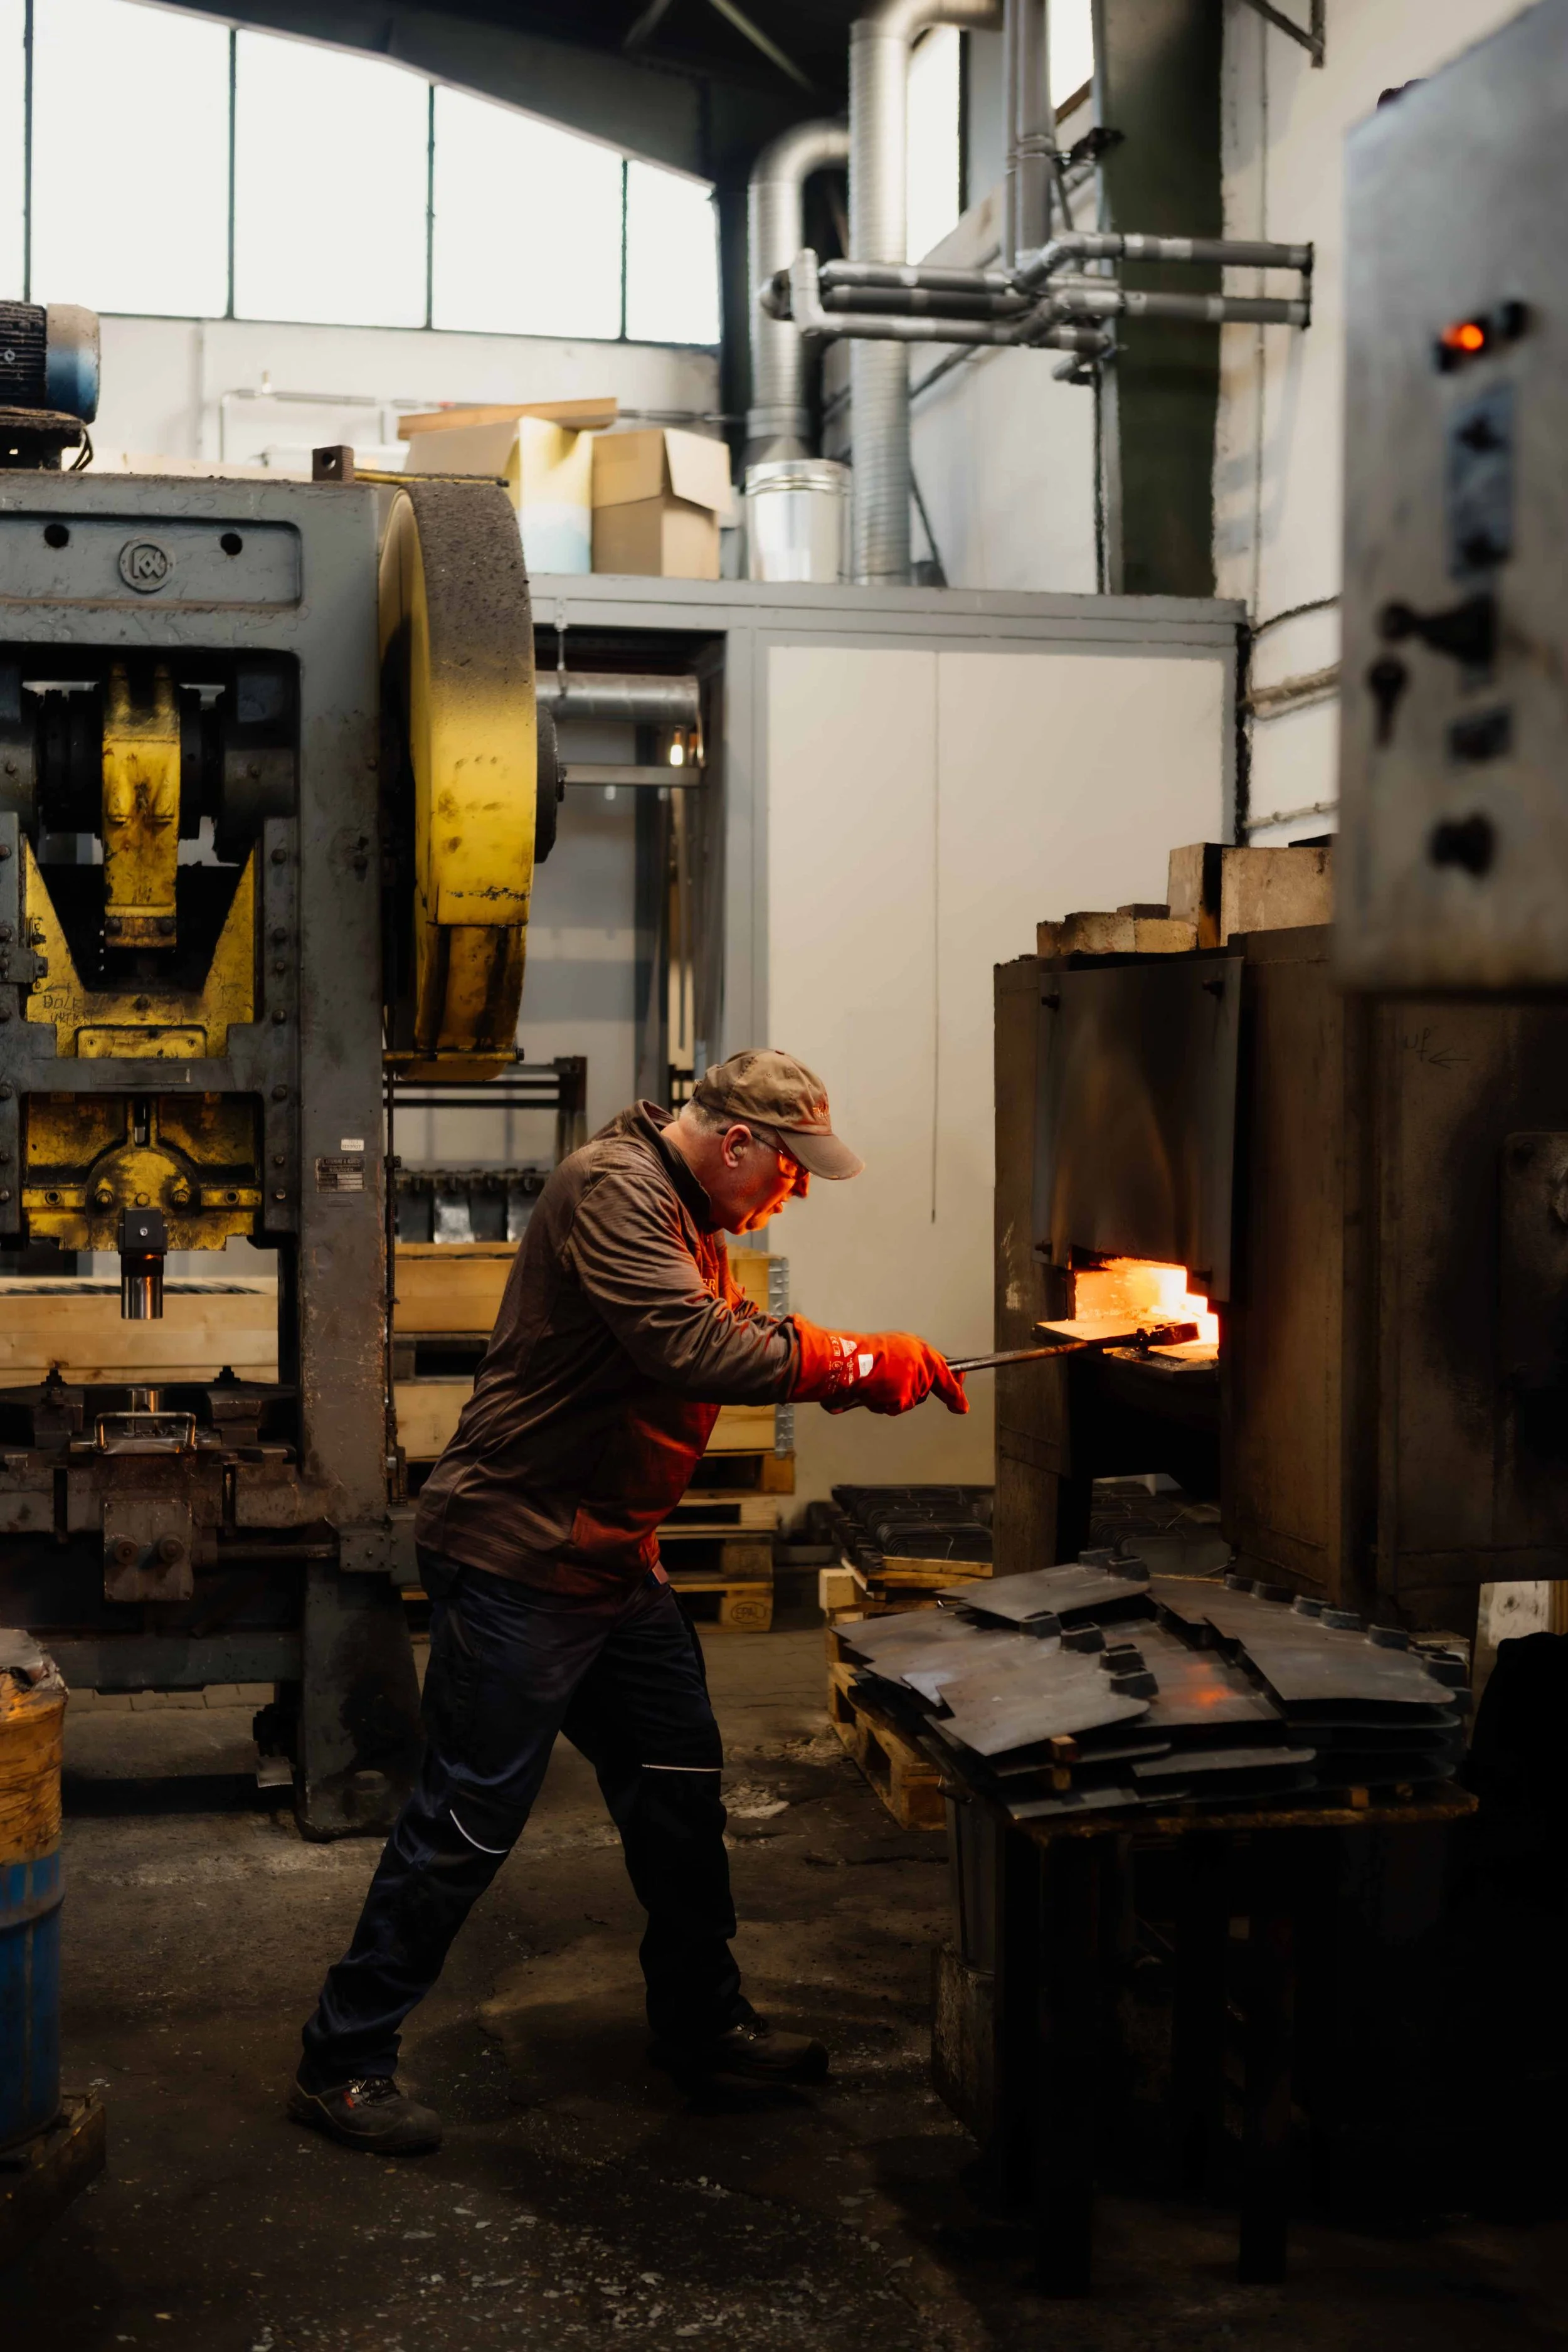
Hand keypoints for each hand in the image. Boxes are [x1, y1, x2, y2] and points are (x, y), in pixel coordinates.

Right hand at [791, 1321, 968, 1415]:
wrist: (851, 1359)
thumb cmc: (870, 1350)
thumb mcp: (901, 1344)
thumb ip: (920, 1359)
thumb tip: (936, 1374)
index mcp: (925, 1353)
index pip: (948, 1375)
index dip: (956, 1391)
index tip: (961, 1405)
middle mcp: (924, 1369)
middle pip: (925, 1390)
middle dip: (912, 1388)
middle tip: (894, 1378)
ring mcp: (914, 1386)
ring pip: (909, 1401)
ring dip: (895, 1395)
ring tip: (878, 1379)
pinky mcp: (902, 1400)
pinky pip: (896, 1407)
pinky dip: (884, 1402)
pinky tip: (874, 1389)